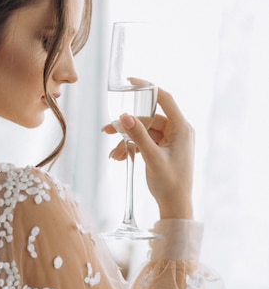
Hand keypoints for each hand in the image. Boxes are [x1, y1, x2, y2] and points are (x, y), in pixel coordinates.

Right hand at [104, 88, 193, 218]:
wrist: (175, 206)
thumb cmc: (170, 183)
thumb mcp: (152, 158)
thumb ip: (138, 136)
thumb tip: (124, 116)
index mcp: (181, 128)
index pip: (164, 99)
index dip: (148, 88)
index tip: (131, 81)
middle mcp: (177, 131)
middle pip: (148, 118)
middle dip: (127, 126)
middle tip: (107, 131)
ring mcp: (170, 141)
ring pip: (143, 131)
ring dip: (127, 141)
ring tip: (113, 154)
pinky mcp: (163, 150)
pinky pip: (144, 142)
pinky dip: (131, 147)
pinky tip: (119, 157)